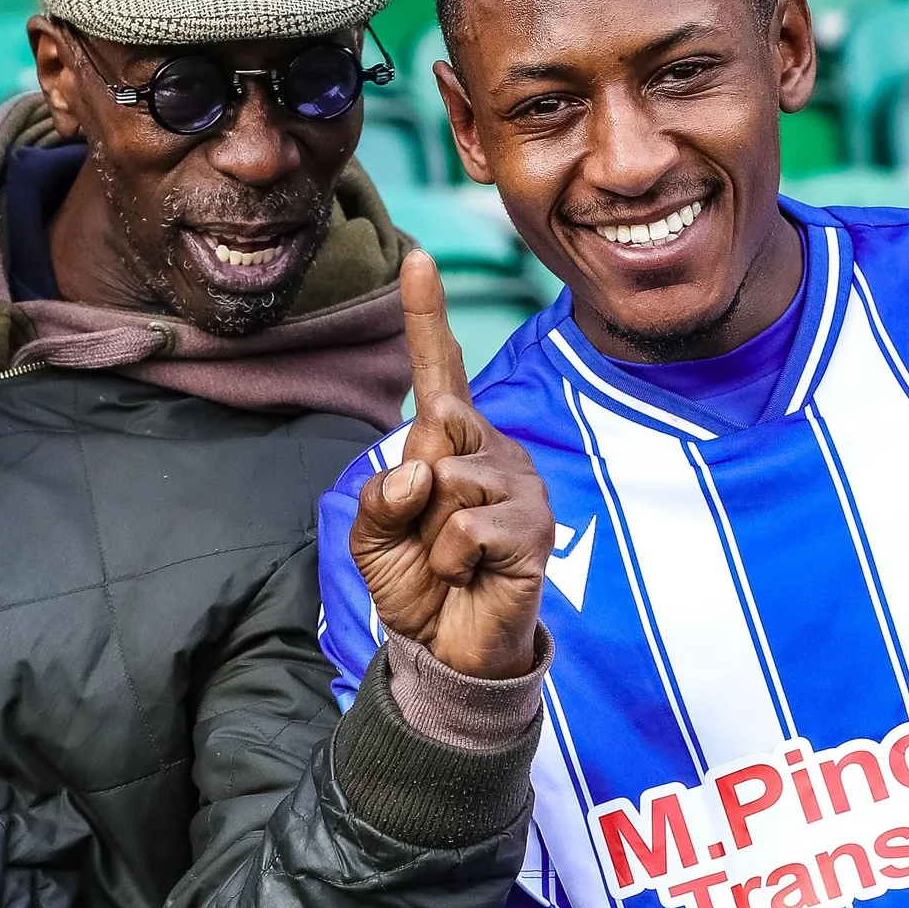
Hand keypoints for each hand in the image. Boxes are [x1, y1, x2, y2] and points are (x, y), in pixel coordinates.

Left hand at [348, 252, 550, 678]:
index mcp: (453, 440)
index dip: (427, 315)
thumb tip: (419, 470)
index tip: (418, 258)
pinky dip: (446, 560)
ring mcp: (520, 484)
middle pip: (433, 429)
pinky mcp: (535, 526)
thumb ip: (378, 496)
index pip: (439, 370)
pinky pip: (463, 527)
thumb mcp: (373, 535)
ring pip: (446, 482)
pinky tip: (467, 576)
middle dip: (410, 490)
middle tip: (426, 535)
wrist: (449, 649)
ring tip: (450, 560)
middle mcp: (493, 449)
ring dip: (427, 535)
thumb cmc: (416, 580)